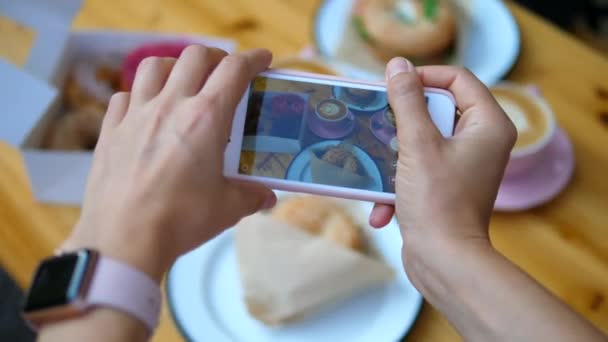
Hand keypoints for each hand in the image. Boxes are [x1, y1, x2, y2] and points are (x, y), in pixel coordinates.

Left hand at [62, 46, 276, 281]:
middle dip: (216, 57)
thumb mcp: (227, 208)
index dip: (253, 59)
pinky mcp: (111, 130)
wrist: (123, 240)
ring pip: (155, 66)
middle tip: (225, 73)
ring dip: (175, 67)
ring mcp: (136, 115)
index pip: (234, 71)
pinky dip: (140, 95)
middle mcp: (170, 106)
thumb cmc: (180, 220)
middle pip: (195, 57)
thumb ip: (251, 196)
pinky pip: (125, 96)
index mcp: (205, 118)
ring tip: (184, 83)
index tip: (263, 59)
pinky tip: (146, 111)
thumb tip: (267, 197)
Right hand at [369, 58, 515, 283]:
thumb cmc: (437, 202)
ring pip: (420, 141)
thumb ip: (406, 102)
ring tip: (377, 172)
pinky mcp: (447, 185)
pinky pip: (418, 168)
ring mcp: (464, 165)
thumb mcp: (417, 145)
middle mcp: (482, 141)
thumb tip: (398, 65)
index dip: (423, 77)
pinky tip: (383, 208)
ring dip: (393, 159)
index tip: (392, 86)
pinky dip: (398, 185)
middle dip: (400, 125)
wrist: (443, 263)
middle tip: (377, 127)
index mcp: (488, 125)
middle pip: (435, 110)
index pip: (457, 79)